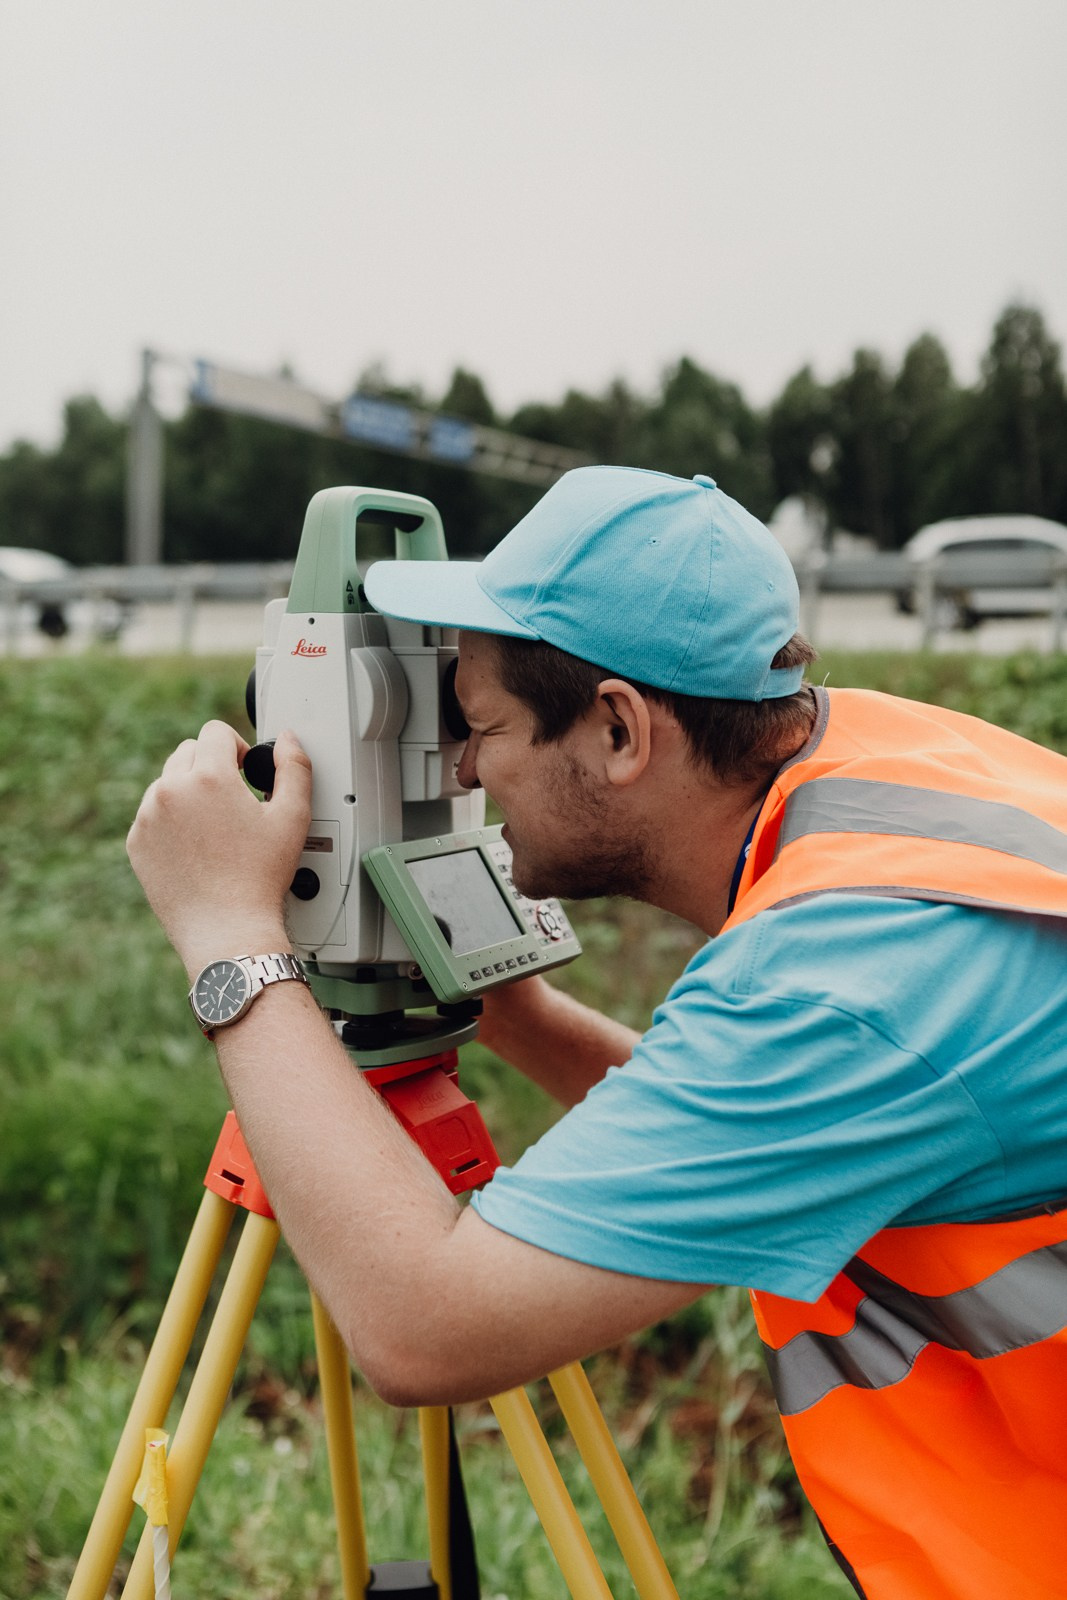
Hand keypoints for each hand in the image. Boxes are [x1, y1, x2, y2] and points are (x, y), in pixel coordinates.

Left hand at [127, 722, 311, 975]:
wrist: (226, 929)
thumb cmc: (260, 878)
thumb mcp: (293, 817)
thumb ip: (294, 768)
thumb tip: (285, 740)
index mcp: (208, 777)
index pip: (215, 732)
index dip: (237, 747)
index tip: (245, 772)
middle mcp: (170, 790)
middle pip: (188, 752)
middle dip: (212, 767)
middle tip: (233, 801)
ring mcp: (147, 817)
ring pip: (167, 783)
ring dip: (189, 792)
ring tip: (214, 827)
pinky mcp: (137, 842)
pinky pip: (152, 815)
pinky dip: (171, 821)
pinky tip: (196, 847)